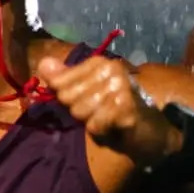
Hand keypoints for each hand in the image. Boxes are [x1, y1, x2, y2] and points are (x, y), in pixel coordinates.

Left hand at [38, 55, 180, 165]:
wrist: (149, 129)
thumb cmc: (113, 108)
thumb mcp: (85, 91)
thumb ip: (63, 78)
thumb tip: (43, 63)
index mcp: (99, 62)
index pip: (57, 82)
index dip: (65, 96)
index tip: (85, 98)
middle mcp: (111, 69)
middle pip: (66, 97)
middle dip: (78, 110)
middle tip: (100, 110)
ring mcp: (121, 87)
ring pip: (79, 111)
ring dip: (90, 120)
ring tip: (107, 117)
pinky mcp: (126, 108)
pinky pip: (94, 124)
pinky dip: (100, 129)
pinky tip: (113, 125)